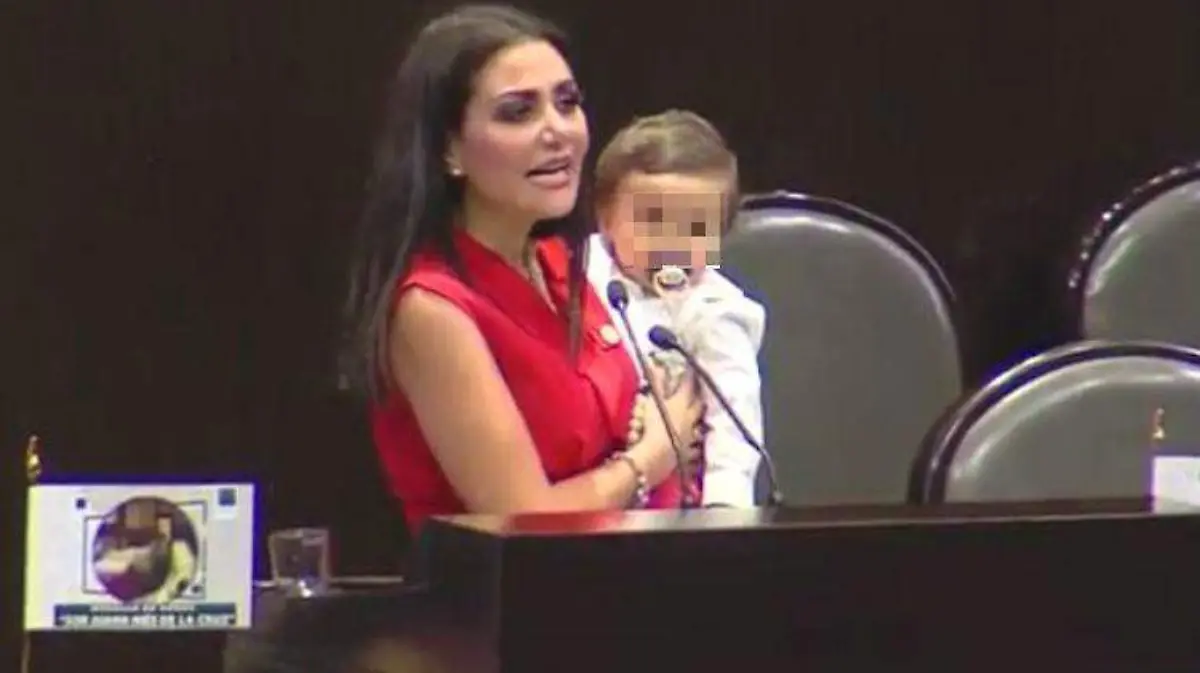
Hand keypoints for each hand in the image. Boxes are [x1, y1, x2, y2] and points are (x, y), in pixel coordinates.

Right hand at [629, 357, 703, 484]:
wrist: (656, 456)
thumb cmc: (652, 426)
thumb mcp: (652, 402)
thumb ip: (657, 384)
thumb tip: (658, 365)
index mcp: (681, 404)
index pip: (688, 385)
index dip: (691, 374)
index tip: (694, 365)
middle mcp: (690, 418)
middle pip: (699, 404)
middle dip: (701, 395)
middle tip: (703, 389)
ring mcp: (691, 436)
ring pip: (700, 424)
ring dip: (701, 419)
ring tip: (703, 416)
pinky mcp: (687, 452)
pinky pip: (695, 447)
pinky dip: (696, 444)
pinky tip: (697, 445)